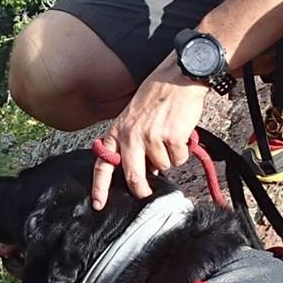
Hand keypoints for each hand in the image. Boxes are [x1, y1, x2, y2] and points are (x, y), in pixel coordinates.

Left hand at [92, 63, 208, 208]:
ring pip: (162, 167)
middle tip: (147, 194)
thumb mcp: (133, 117)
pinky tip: (181, 134)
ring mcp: (151, 137)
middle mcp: (131, 135)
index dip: (100, 187)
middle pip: (133, 177)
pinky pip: (179, 159)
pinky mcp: (171, 138)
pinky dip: (183, 151)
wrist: (179, 77)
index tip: (99, 205)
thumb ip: (132, 143)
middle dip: (142, 190)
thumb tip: (144, 170)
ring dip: (169, 158)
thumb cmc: (157, 95)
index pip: (104, 164)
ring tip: (170, 136)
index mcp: (118, 131)